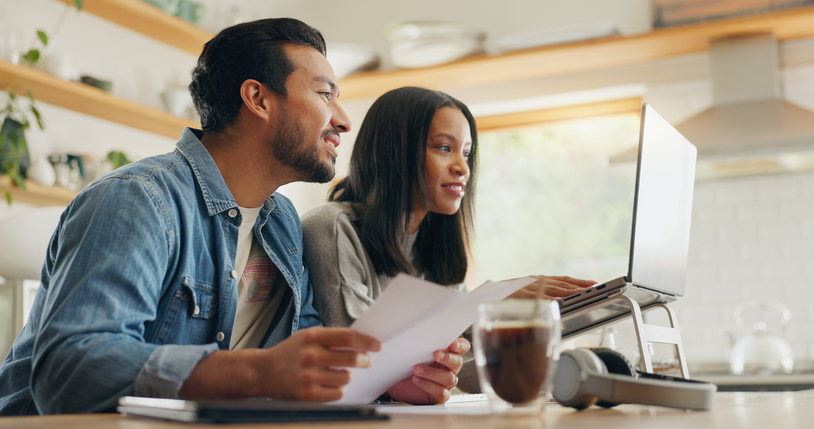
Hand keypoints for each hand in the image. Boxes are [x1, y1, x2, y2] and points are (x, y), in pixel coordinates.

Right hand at [179, 327, 380, 401]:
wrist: (263, 372)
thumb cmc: (289, 353)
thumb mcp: (307, 337)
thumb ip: (331, 338)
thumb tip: (361, 341)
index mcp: (312, 336)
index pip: (348, 337)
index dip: (366, 341)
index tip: (377, 345)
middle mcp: (310, 355)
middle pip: (351, 358)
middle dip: (364, 360)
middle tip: (366, 361)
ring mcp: (309, 376)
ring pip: (346, 377)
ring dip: (347, 376)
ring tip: (338, 373)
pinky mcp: (308, 394)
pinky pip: (337, 393)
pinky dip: (338, 389)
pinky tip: (330, 384)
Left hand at [385, 337, 469, 403]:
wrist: (395, 382)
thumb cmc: (406, 364)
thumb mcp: (412, 350)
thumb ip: (421, 342)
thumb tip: (418, 333)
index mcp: (447, 353)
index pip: (461, 347)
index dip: (460, 345)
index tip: (453, 343)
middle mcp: (449, 368)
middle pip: (457, 362)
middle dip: (447, 358)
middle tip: (435, 354)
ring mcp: (445, 383)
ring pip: (448, 378)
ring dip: (432, 373)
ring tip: (417, 369)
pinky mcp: (439, 396)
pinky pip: (440, 392)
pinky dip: (428, 385)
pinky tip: (417, 380)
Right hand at [509, 275, 595, 299]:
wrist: (485, 295)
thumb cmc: (507, 297)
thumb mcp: (526, 293)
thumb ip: (541, 296)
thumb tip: (560, 302)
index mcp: (538, 281)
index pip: (562, 280)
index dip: (578, 281)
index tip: (593, 283)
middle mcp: (535, 281)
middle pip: (560, 283)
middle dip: (578, 286)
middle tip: (593, 288)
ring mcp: (528, 287)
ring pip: (552, 288)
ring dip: (568, 291)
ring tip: (582, 293)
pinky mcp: (520, 294)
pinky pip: (537, 297)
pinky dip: (549, 298)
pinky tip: (559, 301)